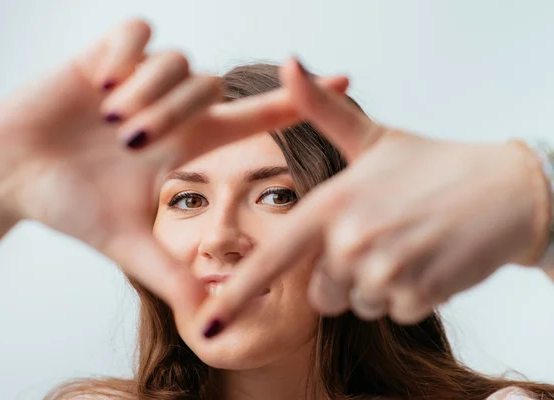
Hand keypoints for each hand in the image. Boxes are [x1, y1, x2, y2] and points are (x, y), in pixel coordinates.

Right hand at [0, 23, 348, 310]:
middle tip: (126, 139)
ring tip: (106, 118)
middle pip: (209, 85)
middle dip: (171, 110)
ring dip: (143, 93)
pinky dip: (121, 56)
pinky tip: (97, 83)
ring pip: (177, 61)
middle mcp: (172, 109)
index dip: (298, 101)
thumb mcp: (127, 244)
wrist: (12, 176)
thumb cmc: (69, 207)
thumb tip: (211, 319)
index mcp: (187, 145)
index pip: (255, 115)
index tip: (345, 81)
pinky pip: (138, 33)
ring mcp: (142, 78)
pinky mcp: (108, 52)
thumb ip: (171, 277)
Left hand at [197, 57, 545, 329]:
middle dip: (341, 276)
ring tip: (404, 246)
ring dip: (376, 285)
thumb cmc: (433, 164)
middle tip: (377, 240)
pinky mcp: (420, 293)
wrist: (505, 190)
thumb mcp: (372, 136)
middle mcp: (351, 239)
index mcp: (332, 202)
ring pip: (358, 304)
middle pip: (319, 292)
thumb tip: (288, 62)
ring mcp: (386, 269)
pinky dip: (408, 295)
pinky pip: (394, 311)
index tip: (209, 320)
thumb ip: (322, 109)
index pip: (273, 256)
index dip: (237, 290)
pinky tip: (427, 261)